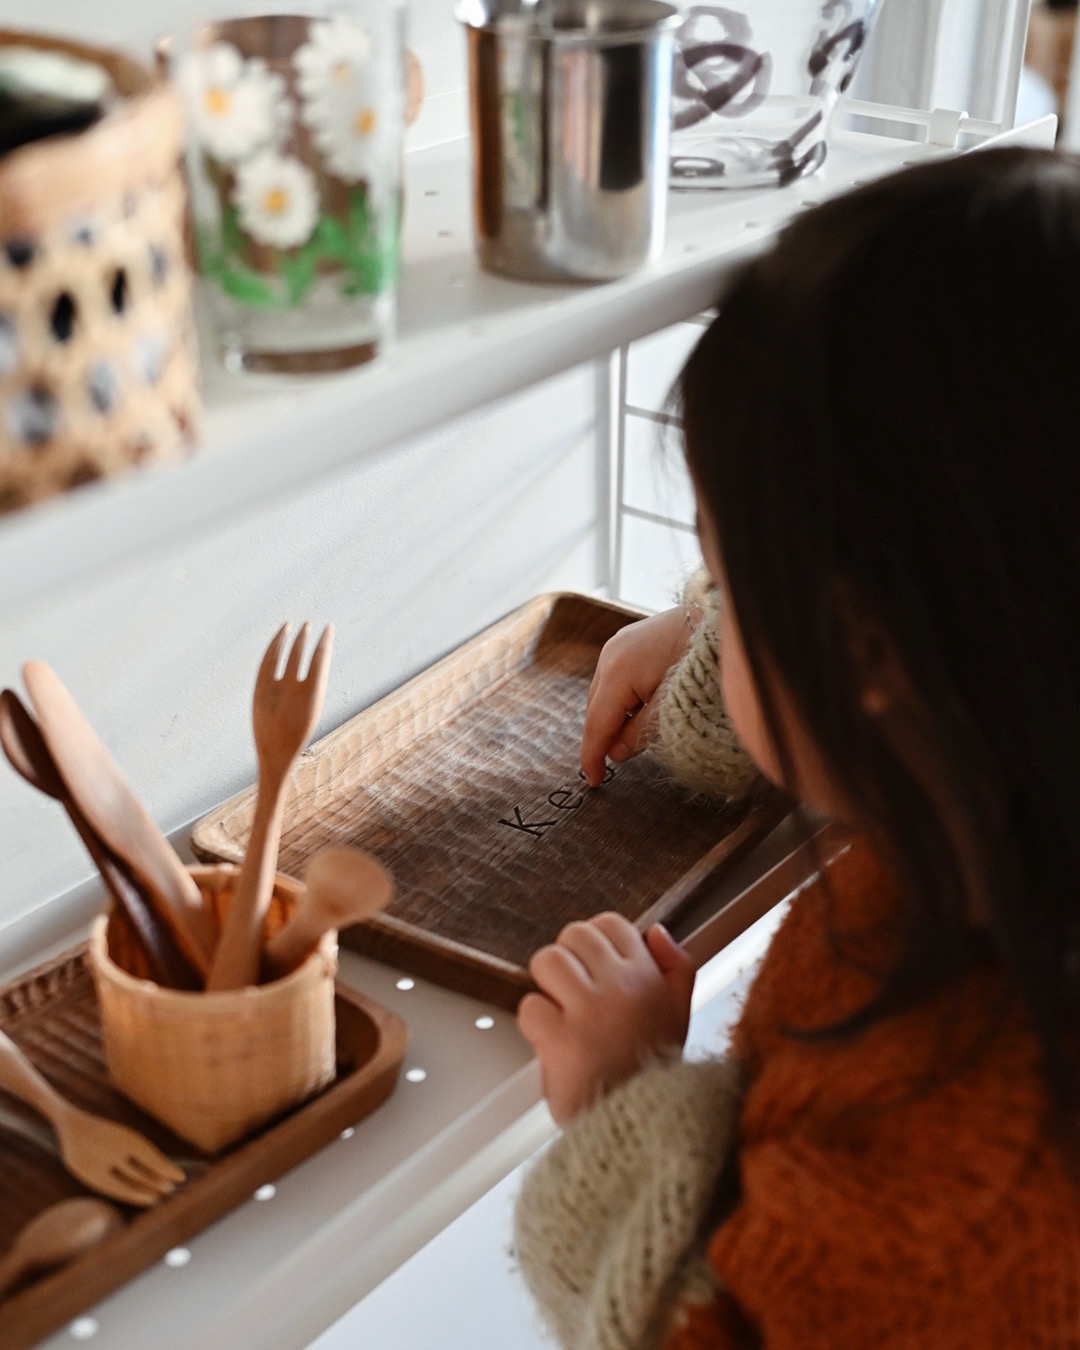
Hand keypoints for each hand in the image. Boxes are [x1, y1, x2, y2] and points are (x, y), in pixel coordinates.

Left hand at [517, 914, 695, 1125]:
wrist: (642, 1132)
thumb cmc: (655, 1076)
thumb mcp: (680, 1018)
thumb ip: (676, 969)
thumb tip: (656, 932)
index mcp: (649, 978)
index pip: (611, 924)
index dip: (594, 941)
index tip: (592, 967)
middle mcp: (622, 988)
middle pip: (574, 935)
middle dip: (566, 962)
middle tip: (572, 992)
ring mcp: (590, 1012)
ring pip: (547, 961)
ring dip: (546, 987)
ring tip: (559, 1012)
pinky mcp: (561, 1040)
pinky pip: (530, 1007)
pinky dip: (534, 1025)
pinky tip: (552, 1041)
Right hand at [580, 605, 698, 787]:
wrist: (720, 617)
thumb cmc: (701, 662)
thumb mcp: (672, 707)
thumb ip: (641, 733)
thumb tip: (617, 753)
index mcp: (617, 673)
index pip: (597, 724)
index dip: (592, 756)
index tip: (592, 780)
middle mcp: (610, 655)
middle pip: (596, 708)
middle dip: (602, 737)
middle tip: (610, 766)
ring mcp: (619, 644)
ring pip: (604, 693)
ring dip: (612, 717)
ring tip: (627, 740)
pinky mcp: (630, 639)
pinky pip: (615, 677)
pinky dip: (620, 699)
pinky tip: (637, 711)